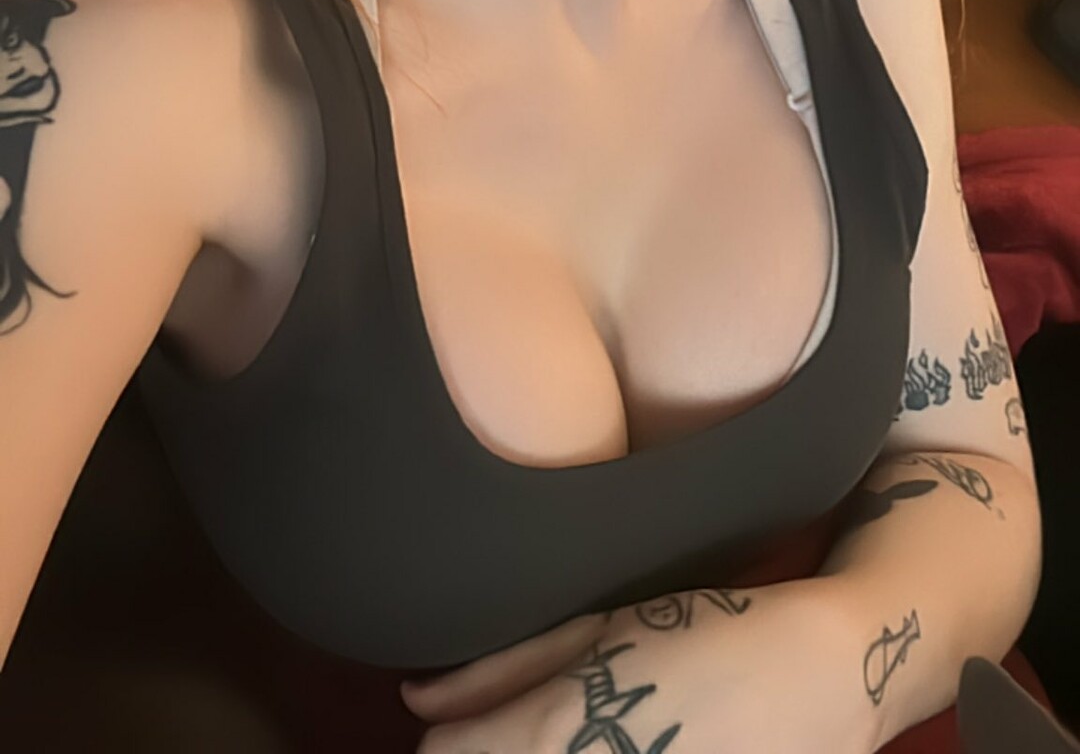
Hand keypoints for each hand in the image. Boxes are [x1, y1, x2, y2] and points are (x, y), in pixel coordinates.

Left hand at [400, 578, 871, 753]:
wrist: (828, 676)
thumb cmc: (710, 632)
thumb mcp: (604, 631)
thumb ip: (503, 669)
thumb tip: (417, 698)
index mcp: (558, 729)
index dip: (451, 741)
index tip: (468, 727)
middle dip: (493, 751)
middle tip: (531, 726)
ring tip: (590, 732)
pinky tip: (628, 744)